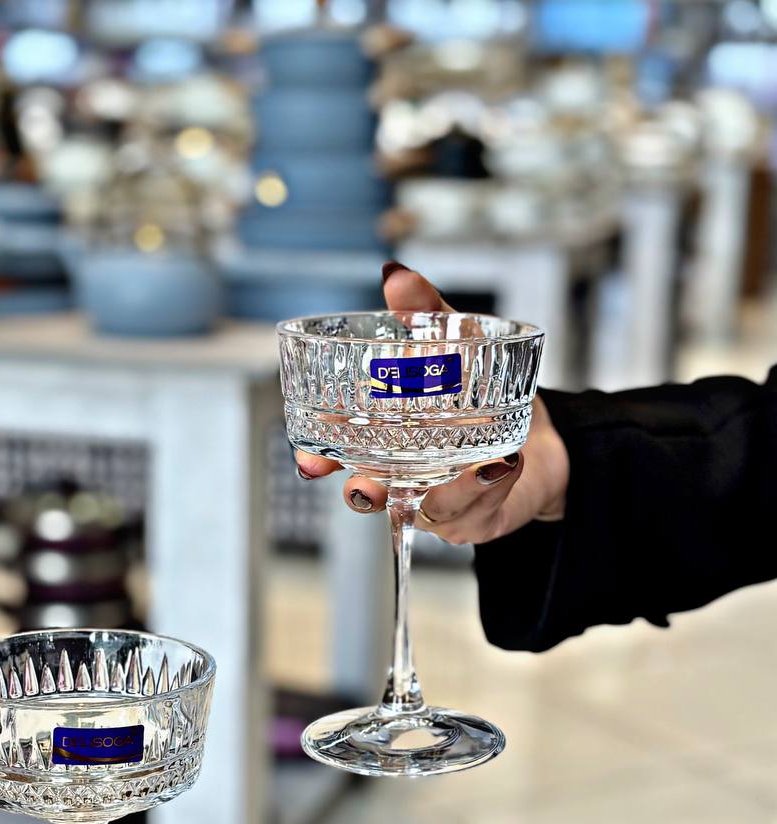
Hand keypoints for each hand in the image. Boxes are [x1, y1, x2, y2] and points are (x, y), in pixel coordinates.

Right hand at [295, 264, 568, 544]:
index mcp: (383, 441)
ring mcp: (440, 502)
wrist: (542, 436)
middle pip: (371, 495)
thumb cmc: (486, 395)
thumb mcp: (456, 343)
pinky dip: (489, 486)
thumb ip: (426, 315)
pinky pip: (478, 512)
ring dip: (446, 493)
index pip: (339, 454)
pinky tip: (503, 463)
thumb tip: (396, 276)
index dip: (319, 459)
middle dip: (364, 493)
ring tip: (472, 467)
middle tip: (365, 487)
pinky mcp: (480, 518)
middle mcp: (404, 477)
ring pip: (431, 511)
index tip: (310, 460)